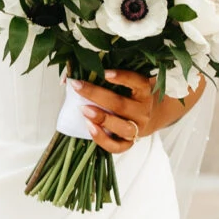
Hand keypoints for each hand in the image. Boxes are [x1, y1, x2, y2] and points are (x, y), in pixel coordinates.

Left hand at [73, 66, 205, 152]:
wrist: (151, 117)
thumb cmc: (132, 95)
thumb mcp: (128, 83)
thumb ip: (106, 76)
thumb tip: (68, 76)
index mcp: (145, 91)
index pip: (137, 82)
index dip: (122, 77)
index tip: (105, 72)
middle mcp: (143, 110)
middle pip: (121, 105)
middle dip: (97, 95)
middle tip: (78, 86)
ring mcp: (138, 128)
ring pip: (122, 127)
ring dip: (102, 118)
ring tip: (83, 110)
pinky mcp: (130, 143)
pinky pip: (117, 146)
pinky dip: (102, 139)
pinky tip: (89, 127)